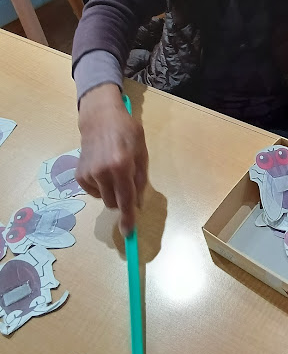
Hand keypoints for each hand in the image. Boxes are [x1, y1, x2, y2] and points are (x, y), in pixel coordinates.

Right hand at [76, 84, 148, 235]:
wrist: (100, 119)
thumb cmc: (126, 133)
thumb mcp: (142, 153)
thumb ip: (140, 180)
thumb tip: (137, 205)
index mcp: (121, 166)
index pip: (126, 199)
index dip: (128, 218)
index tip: (128, 233)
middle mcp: (102, 172)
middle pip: (114, 203)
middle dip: (122, 199)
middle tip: (126, 182)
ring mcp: (89, 174)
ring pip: (103, 199)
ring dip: (111, 191)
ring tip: (113, 170)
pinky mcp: (79, 175)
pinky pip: (94, 192)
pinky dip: (100, 186)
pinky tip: (102, 170)